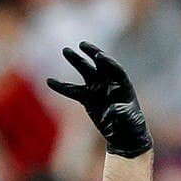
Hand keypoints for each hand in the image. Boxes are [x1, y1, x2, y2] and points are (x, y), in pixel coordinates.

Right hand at [47, 41, 151, 158]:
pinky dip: (61, 86)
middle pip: (99, 64)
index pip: (114, 69)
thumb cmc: (131, 126)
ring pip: (85, 71)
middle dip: (92, 53)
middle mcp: (109, 82)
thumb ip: (122, 113)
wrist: (124, 135)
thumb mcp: (129, 120)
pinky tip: (49, 81)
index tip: (99, 56)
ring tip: (66, 50)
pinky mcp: (87, 98)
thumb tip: (113, 110)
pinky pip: (72, 90)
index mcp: (122, 85)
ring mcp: (97, 88)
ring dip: (76, 60)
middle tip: (82, 44)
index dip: (107, 62)